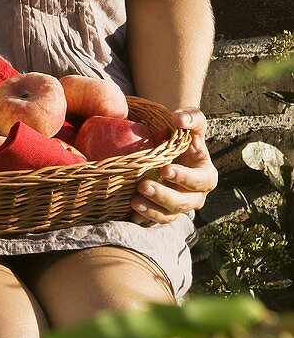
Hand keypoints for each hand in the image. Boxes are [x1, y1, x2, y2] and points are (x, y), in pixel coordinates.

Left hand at [129, 107, 217, 225]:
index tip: (165, 169)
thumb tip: (179, 119)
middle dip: (163, 196)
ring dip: (152, 211)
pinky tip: (131, 214)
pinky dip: (144, 219)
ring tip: (134, 201)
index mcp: (206, 176)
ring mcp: (179, 207)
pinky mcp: (163, 212)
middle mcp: (195, 196)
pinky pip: (155, 220)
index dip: (184, 177)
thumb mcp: (192, 123)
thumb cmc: (184, 135)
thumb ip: (191, 117)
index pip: (199, 180)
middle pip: (183, 203)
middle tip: (143, 185)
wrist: (171, 149)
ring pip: (169, 215)